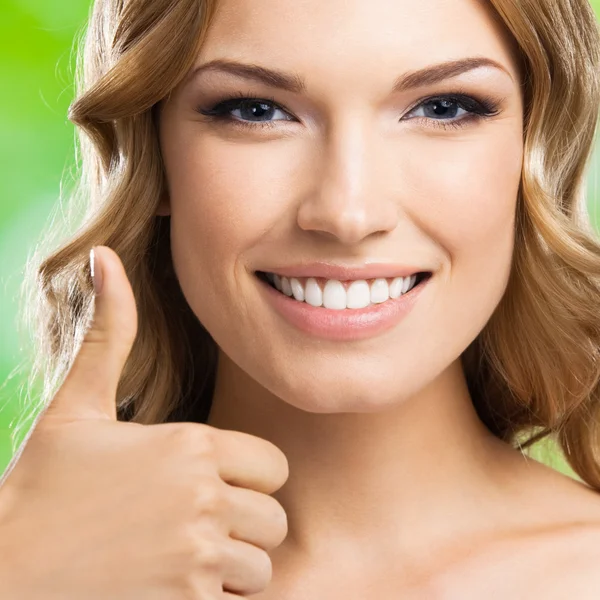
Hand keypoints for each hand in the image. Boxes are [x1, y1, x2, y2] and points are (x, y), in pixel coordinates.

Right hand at [0, 245, 288, 598]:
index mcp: (192, 446)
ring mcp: (196, 558)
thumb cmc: (42, 484)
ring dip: (233, 568)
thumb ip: (107, 334)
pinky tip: (175, 588)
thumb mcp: (77, 405)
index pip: (274, 467)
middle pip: (273, 519)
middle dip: (247, 526)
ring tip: (185, 560)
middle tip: (200, 527)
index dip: (252, 479)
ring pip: (260, 567)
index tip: (217, 485)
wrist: (6, 567)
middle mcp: (203, 498)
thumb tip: (104, 258)